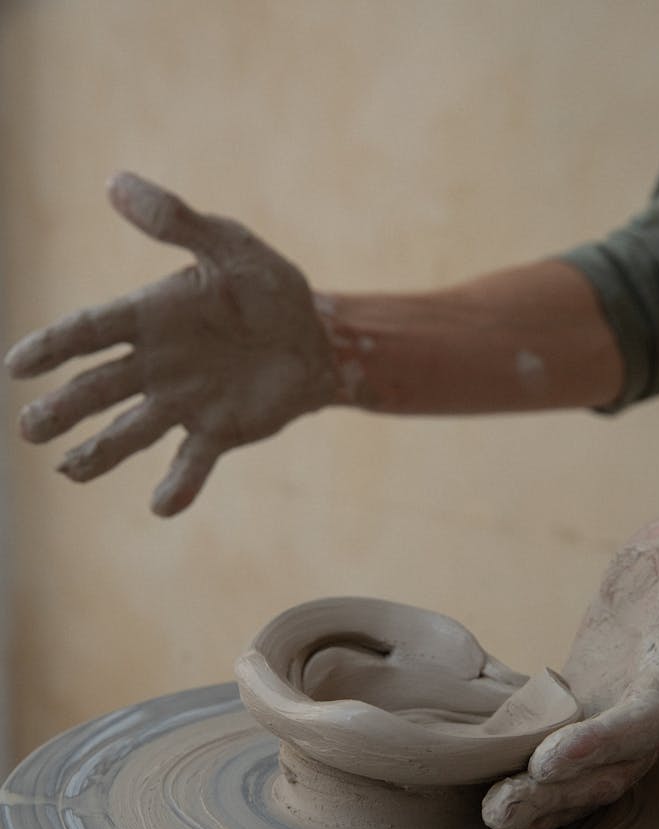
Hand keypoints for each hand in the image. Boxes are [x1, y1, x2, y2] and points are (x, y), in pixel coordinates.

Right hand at [5, 173, 338, 515]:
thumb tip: (114, 182)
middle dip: (62, 409)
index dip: (52, 348)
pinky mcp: (216, 433)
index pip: (89, 331)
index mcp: (150, 317)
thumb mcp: (228, 246)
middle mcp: (156, 365)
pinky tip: (162, 506)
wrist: (318, 337)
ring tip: (68, 471)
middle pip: (96, 389)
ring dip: (98, 452)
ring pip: (129, 431)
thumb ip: (176, 222)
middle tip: (28, 429)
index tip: (16, 365)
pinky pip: (191, 463)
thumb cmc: (269, 287)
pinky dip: (178, 486)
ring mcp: (183, 403)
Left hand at [483, 510, 658, 828]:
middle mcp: (656, 703)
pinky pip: (568, 754)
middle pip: (612, 764)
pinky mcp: (593, 704)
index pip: (647, 717)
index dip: (602, 743)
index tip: (547, 760)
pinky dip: (538, 784)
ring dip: (542, 801)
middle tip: (499, 810)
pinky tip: (505, 808)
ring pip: (588, 772)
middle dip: (557, 793)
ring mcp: (622, 711)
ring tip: (496, 823)